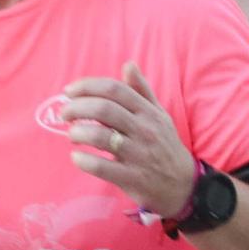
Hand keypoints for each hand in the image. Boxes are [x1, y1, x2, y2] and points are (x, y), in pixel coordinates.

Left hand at [62, 62, 197, 217]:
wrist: (183, 185)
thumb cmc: (165, 145)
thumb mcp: (159, 115)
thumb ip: (142, 90)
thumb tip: (128, 65)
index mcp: (148, 112)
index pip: (115, 89)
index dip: (88, 86)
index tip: (69, 91)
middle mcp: (144, 130)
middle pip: (105, 109)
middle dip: (77, 108)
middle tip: (65, 114)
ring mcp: (138, 154)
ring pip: (101, 136)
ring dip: (78, 132)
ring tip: (72, 135)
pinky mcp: (132, 178)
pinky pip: (102, 167)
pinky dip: (84, 161)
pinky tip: (76, 157)